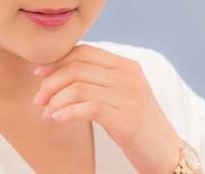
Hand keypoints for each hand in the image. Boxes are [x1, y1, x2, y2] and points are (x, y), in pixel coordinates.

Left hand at [32, 44, 182, 173]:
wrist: (166, 152)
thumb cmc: (135, 122)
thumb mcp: (119, 92)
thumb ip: (97, 78)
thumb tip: (56, 69)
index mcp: (125, 65)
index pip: (83, 52)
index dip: (57, 60)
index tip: (39, 73)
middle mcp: (128, 76)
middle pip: (76, 69)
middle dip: (50, 83)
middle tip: (38, 99)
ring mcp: (129, 97)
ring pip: (78, 88)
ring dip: (55, 101)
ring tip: (46, 112)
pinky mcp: (126, 119)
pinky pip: (88, 109)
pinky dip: (67, 112)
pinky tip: (57, 119)